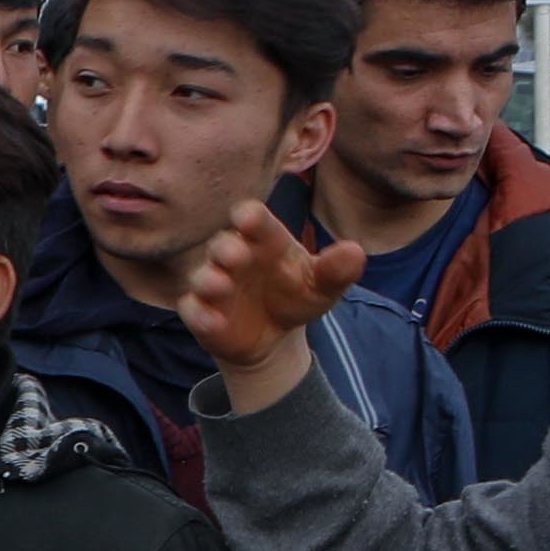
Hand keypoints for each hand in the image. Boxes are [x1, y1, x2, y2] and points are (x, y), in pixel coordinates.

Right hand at [179, 197, 363, 398]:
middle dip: (226, 248)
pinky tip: (213, 322)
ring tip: (220, 285)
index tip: (248, 217)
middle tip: (236, 254)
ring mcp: (214, 283)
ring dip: (209, 280)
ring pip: (203, 276)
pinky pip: (193, 310)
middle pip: (222, 245)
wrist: (273, 334)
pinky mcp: (201, 312)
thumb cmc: (296, 294)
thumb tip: (356, 252)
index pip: (253, 219)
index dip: (249, 216)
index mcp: (264, 240)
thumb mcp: (322, 285)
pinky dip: (201, 315)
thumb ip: (336, 269)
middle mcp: (233, 257)